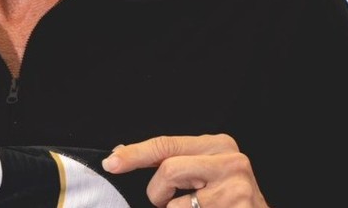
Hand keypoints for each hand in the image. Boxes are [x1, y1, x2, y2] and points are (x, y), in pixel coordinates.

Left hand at [102, 134, 268, 207]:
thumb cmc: (225, 198)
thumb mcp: (201, 171)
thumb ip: (169, 160)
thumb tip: (121, 154)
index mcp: (218, 144)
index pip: (166, 144)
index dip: (134, 154)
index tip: (112, 163)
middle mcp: (231, 161)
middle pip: (168, 169)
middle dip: (159, 192)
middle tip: (170, 201)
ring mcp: (235, 189)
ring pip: (174, 203)